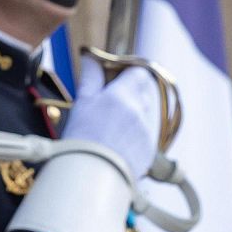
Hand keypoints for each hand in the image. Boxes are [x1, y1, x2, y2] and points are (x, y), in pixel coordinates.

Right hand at [63, 57, 160, 177]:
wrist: (91, 175)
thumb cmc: (81, 137)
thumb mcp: (82, 102)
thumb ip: (91, 77)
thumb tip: (91, 56)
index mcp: (123, 95)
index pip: (139, 72)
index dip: (128, 73)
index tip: (115, 78)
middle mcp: (140, 111)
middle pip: (144, 92)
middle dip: (131, 92)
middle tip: (111, 101)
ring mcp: (148, 131)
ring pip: (145, 113)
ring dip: (133, 114)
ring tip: (111, 126)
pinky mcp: (150, 150)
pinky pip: (145, 134)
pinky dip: (134, 134)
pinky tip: (116, 143)